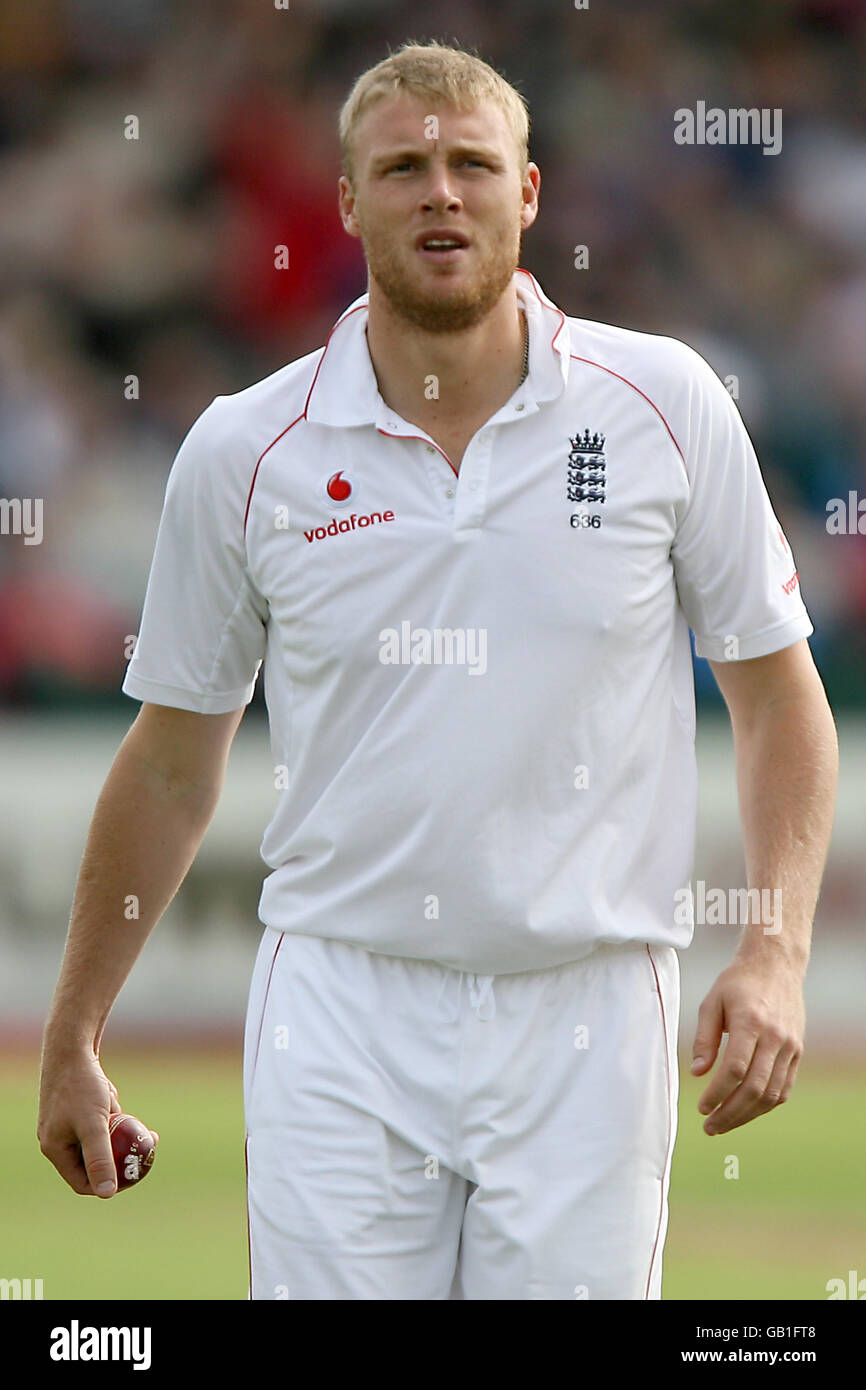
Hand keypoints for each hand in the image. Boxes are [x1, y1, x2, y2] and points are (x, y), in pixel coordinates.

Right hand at [38, 1047, 155, 1196]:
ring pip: (101, 1142)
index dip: (108, 1185)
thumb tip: (107, 1193)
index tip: (135, 1176)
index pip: (83, 1182)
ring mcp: (69, 1125)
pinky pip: (102, 1125)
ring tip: (140, 1127)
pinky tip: (120, 1105)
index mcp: (56, 1150)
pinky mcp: (79, 1110)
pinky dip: (115, 1119)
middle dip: (120, 1159)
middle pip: (94, 1162)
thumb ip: (100, 1158)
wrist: (73, 1048)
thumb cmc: (80, 1086)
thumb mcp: (94, 1125)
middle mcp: (59, 1141)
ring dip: (120, 1138)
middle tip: (147, 1150)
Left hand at [690, 954, 804, 1134]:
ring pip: (771, 1094)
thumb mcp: (711, 1002)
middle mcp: (774, 1037)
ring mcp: (789, 1046)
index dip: (717, 1093)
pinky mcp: (797, 1051)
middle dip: (730, 1113)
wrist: (775, 966)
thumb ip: (703, 1038)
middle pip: (755, 1088)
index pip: (735, 1069)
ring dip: (747, 1115)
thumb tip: (697, 1073)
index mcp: (751, 1022)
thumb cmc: (737, 983)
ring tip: (723, 1123)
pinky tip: (746, 1111)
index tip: (701, 1107)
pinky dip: (765, 1105)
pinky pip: (784, 1088)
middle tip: (710, 1126)